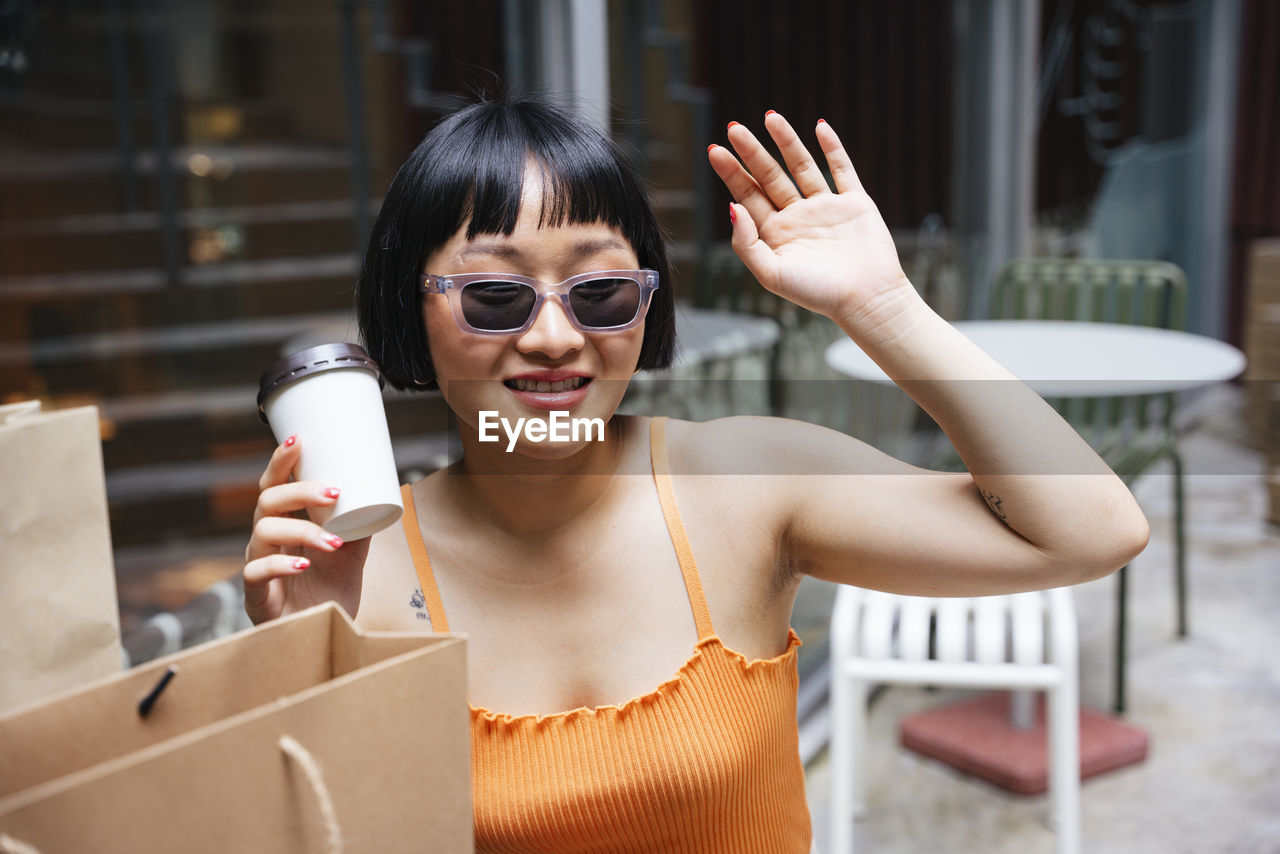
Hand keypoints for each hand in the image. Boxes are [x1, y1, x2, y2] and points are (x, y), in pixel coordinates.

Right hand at [242, 436, 370, 623]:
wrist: (326, 634)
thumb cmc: (332, 589)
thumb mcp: (352, 552)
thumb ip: (361, 524)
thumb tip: (380, 491)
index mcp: (285, 523)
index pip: (275, 485)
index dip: (281, 461)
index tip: (299, 440)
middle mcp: (267, 540)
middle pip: (267, 501)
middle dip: (299, 490)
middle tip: (333, 492)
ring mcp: (258, 565)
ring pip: (264, 532)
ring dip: (303, 531)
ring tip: (333, 541)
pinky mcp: (257, 596)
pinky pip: (255, 572)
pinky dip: (280, 565)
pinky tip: (302, 565)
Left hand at [708, 112, 913, 329]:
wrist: (865, 299)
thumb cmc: (817, 293)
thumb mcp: (771, 274)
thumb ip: (747, 243)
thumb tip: (732, 207)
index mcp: (775, 234)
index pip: (748, 196)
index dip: (732, 173)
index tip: (715, 151)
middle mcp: (797, 217)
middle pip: (769, 177)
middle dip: (752, 152)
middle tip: (733, 128)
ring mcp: (826, 208)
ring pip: (802, 167)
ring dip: (786, 142)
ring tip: (770, 116)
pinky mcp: (854, 203)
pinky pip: (842, 169)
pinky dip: (833, 148)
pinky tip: (819, 127)